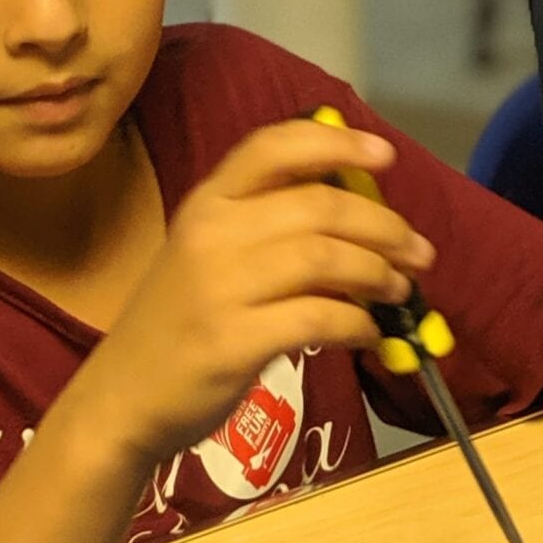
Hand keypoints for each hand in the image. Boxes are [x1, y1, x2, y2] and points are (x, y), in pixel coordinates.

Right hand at [73, 120, 434, 466]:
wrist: (123, 398)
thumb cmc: (179, 323)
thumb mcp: (210, 256)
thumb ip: (269, 226)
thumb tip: (362, 215)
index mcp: (207, 202)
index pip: (273, 147)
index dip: (337, 144)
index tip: (386, 155)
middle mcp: (211, 234)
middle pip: (319, 206)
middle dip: (384, 226)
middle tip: (419, 252)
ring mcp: (219, 288)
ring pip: (325, 258)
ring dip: (379, 273)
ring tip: (400, 292)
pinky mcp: (233, 341)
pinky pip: (319, 317)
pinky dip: (358, 323)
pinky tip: (369, 333)